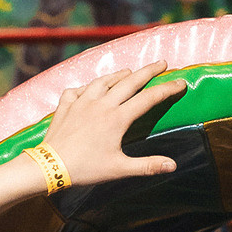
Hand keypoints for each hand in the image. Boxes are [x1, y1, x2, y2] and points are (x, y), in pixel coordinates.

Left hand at [39, 62, 185, 187]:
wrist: (51, 166)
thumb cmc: (87, 169)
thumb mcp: (119, 169)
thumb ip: (147, 165)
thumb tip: (173, 165)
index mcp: (117, 118)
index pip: (148, 98)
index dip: (167, 89)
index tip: (181, 82)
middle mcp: (102, 104)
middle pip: (130, 81)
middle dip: (148, 70)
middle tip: (162, 62)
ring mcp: (82, 101)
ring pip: (104, 81)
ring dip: (119, 75)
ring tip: (128, 72)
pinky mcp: (67, 105)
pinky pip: (79, 89)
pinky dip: (88, 87)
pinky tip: (91, 89)